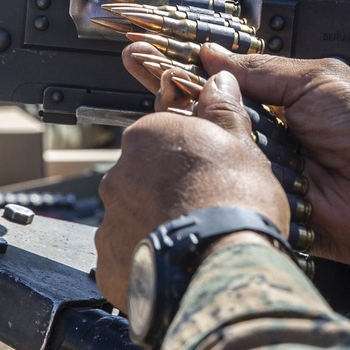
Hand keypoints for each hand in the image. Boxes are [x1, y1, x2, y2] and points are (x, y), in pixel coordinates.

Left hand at [95, 70, 288, 310]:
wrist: (223, 268)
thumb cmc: (236, 201)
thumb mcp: (240, 143)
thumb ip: (223, 110)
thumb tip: (218, 80)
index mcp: (146, 138)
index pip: (161, 138)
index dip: (188, 156)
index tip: (208, 173)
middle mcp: (117, 176)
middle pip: (142, 180)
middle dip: (167, 192)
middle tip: (203, 211)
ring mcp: (109, 223)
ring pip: (133, 221)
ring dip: (155, 228)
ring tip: (192, 246)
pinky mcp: (108, 265)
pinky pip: (127, 261)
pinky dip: (146, 264)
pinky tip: (175, 269)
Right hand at [123, 44, 349, 304]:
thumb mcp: (318, 80)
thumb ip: (263, 70)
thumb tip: (215, 54)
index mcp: (286, 96)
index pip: (229, 74)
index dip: (195, 59)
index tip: (161, 45)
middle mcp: (267, 128)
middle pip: (207, 104)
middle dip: (170, 80)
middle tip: (136, 58)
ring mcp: (255, 162)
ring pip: (204, 138)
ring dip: (176, 117)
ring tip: (149, 88)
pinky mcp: (250, 194)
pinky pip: (215, 175)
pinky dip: (194, 159)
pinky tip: (169, 137)